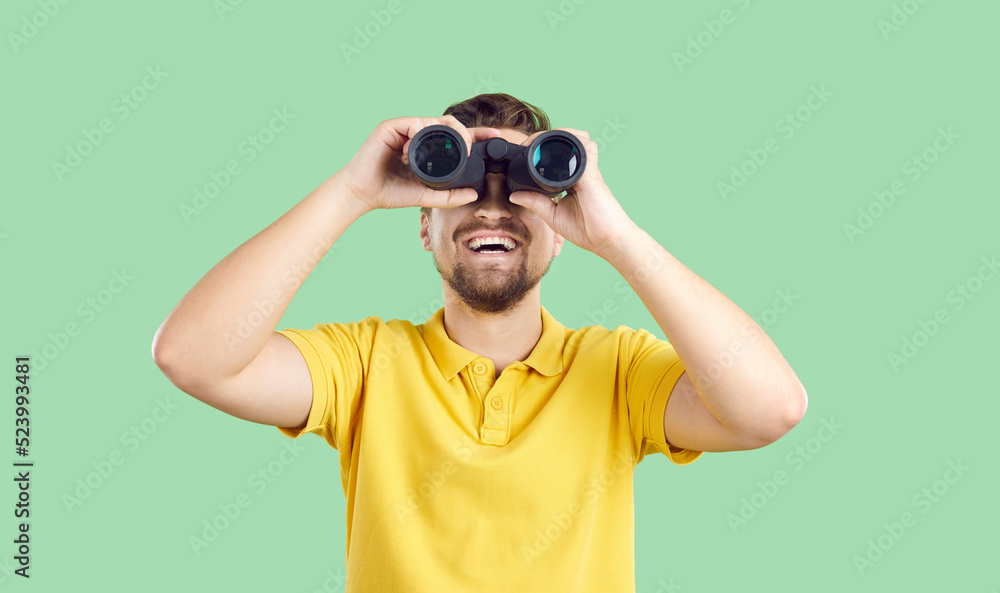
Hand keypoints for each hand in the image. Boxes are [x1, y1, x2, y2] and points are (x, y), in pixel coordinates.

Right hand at [336, 116, 502, 211]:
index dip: (476, 134)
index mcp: (427, 146)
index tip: (496, 136)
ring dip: (445, 133)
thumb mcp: (426, 195)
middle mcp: (417, 134)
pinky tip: (416, 151)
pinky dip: (419, 133)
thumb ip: (448, 196)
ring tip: (451, 149)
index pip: (455, 136)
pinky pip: (412, 122)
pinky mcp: (390, 127)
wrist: (363, 194)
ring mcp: (404, 129)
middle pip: (449, 123)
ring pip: (433, 120)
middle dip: (466, 132)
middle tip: (474, 146)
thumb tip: (473, 195)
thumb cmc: (391, 192)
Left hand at [507, 128, 635, 258]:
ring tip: (538, 139)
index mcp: (571, 180)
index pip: (557, 158)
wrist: (607, 239)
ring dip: (559, 133)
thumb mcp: (553, 215)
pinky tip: (557, 143)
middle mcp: (580, 171)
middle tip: (527, 143)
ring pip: (577, 138)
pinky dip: (573, 139)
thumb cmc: (586, 230)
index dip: (541, 150)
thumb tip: (514, 196)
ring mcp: (587, 170)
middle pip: (566, 142)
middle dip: (546, 137)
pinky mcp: (592, 172)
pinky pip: (585, 146)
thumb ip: (535, 203)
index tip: (523, 152)